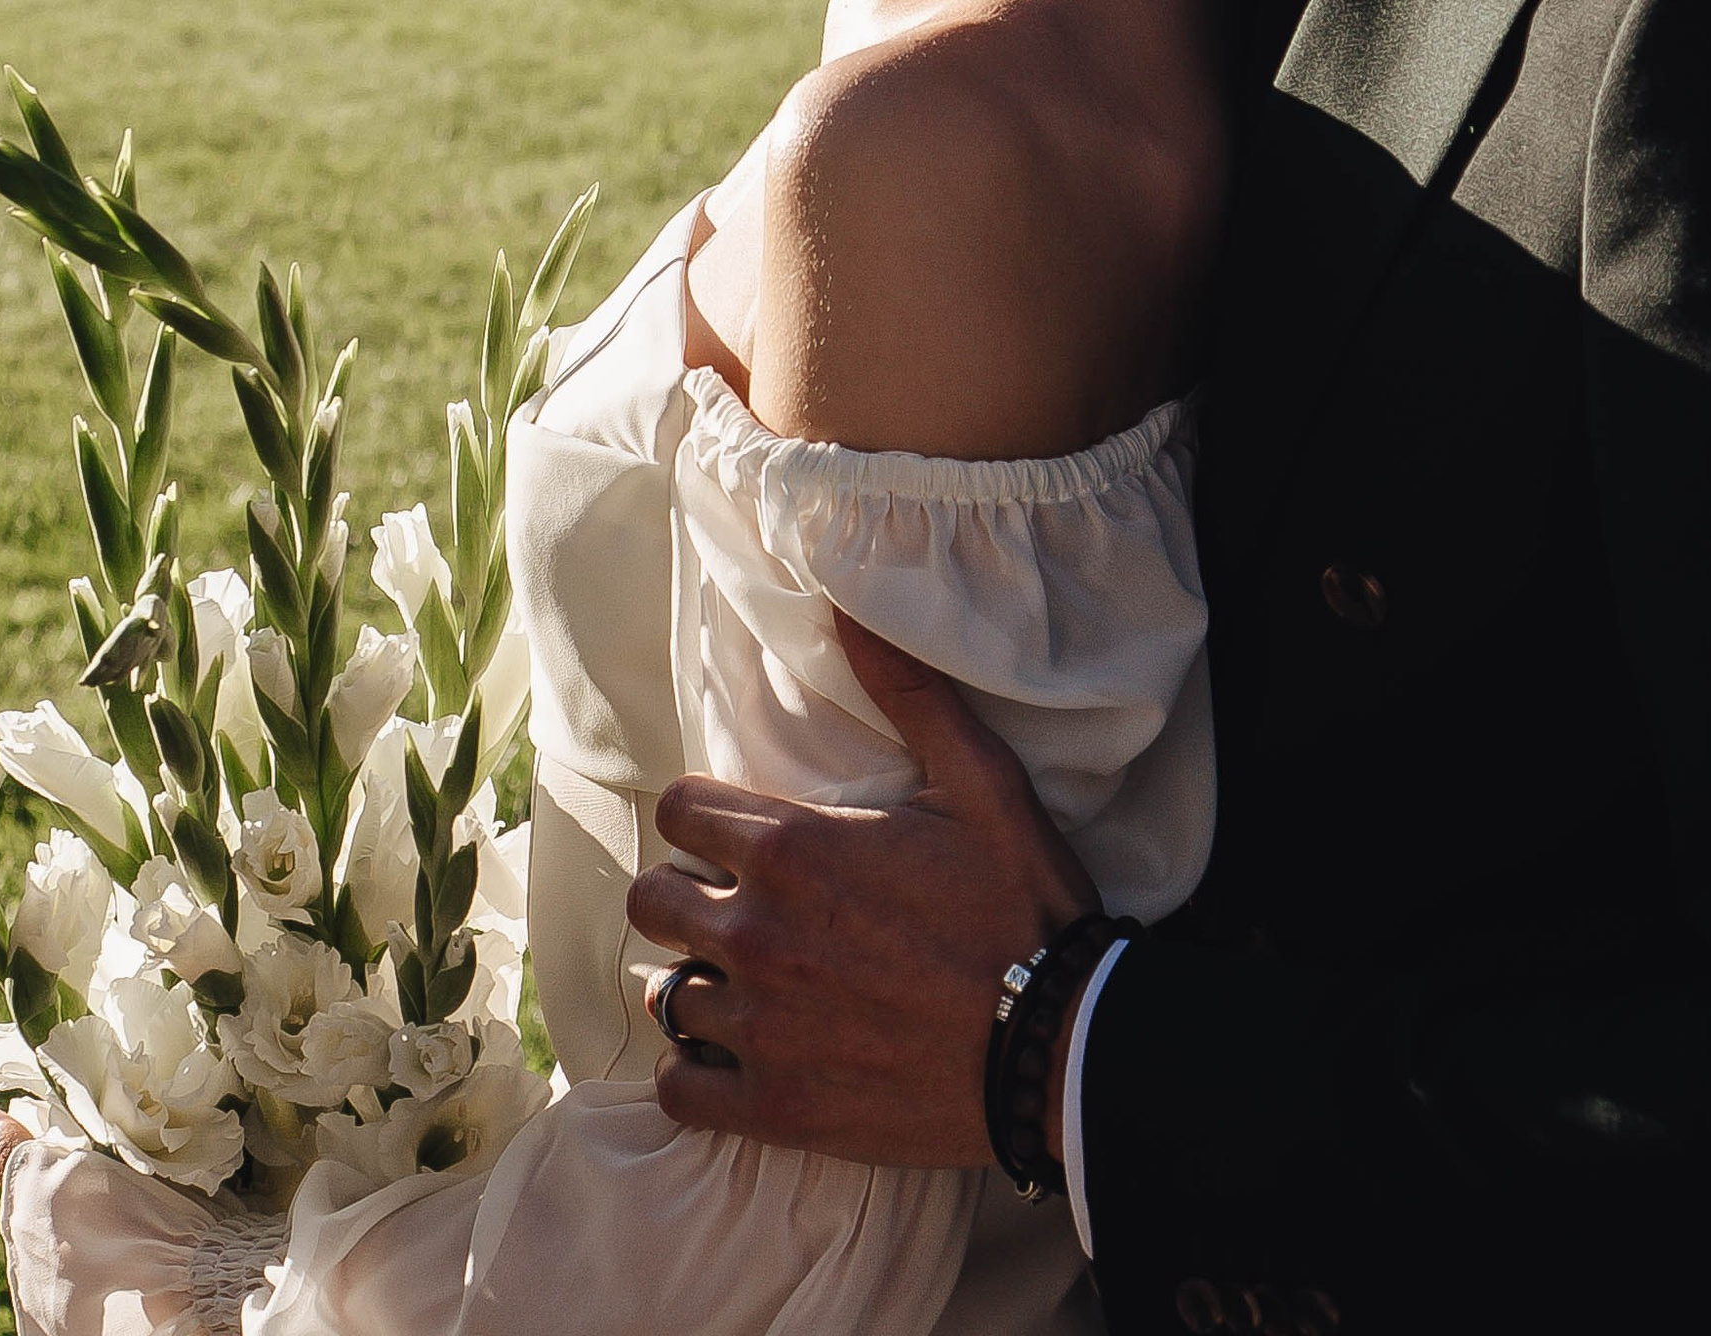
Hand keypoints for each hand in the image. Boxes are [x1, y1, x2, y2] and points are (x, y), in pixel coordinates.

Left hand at [625, 611, 1096, 1166]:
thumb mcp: (976, 780)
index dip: (701, 817)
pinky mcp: (776, 1107)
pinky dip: (697, 1075)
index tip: (732, 834)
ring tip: (739, 984)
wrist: (1060, 1044)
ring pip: (663, 994)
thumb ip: (904, 691)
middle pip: (650, 901)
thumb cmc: (1022, 906)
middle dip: (683, 894)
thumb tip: (842, 604)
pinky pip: (681, 1090)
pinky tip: (733, 1060)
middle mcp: (756, 931)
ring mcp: (761, 1024)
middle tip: (732, 906)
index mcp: (792, 847)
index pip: (676, 811)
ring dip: (695, 983)